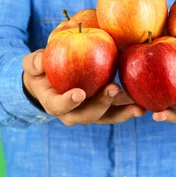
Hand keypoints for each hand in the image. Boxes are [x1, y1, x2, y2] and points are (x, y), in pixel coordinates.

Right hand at [22, 50, 144, 125]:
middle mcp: (71, 113)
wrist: (48, 81)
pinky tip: (143, 104)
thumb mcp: (33, 64)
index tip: (79, 93)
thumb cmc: (40, 70)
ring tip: (138, 107)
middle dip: (102, 104)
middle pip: (87, 114)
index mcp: (53, 102)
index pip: (59, 106)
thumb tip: (40, 60)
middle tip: (114, 89)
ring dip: (122, 112)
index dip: (68, 102)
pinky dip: (128, 108)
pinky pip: (115, 111)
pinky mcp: (101, 108)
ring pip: (106, 117)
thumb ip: (34, 62)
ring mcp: (88, 112)